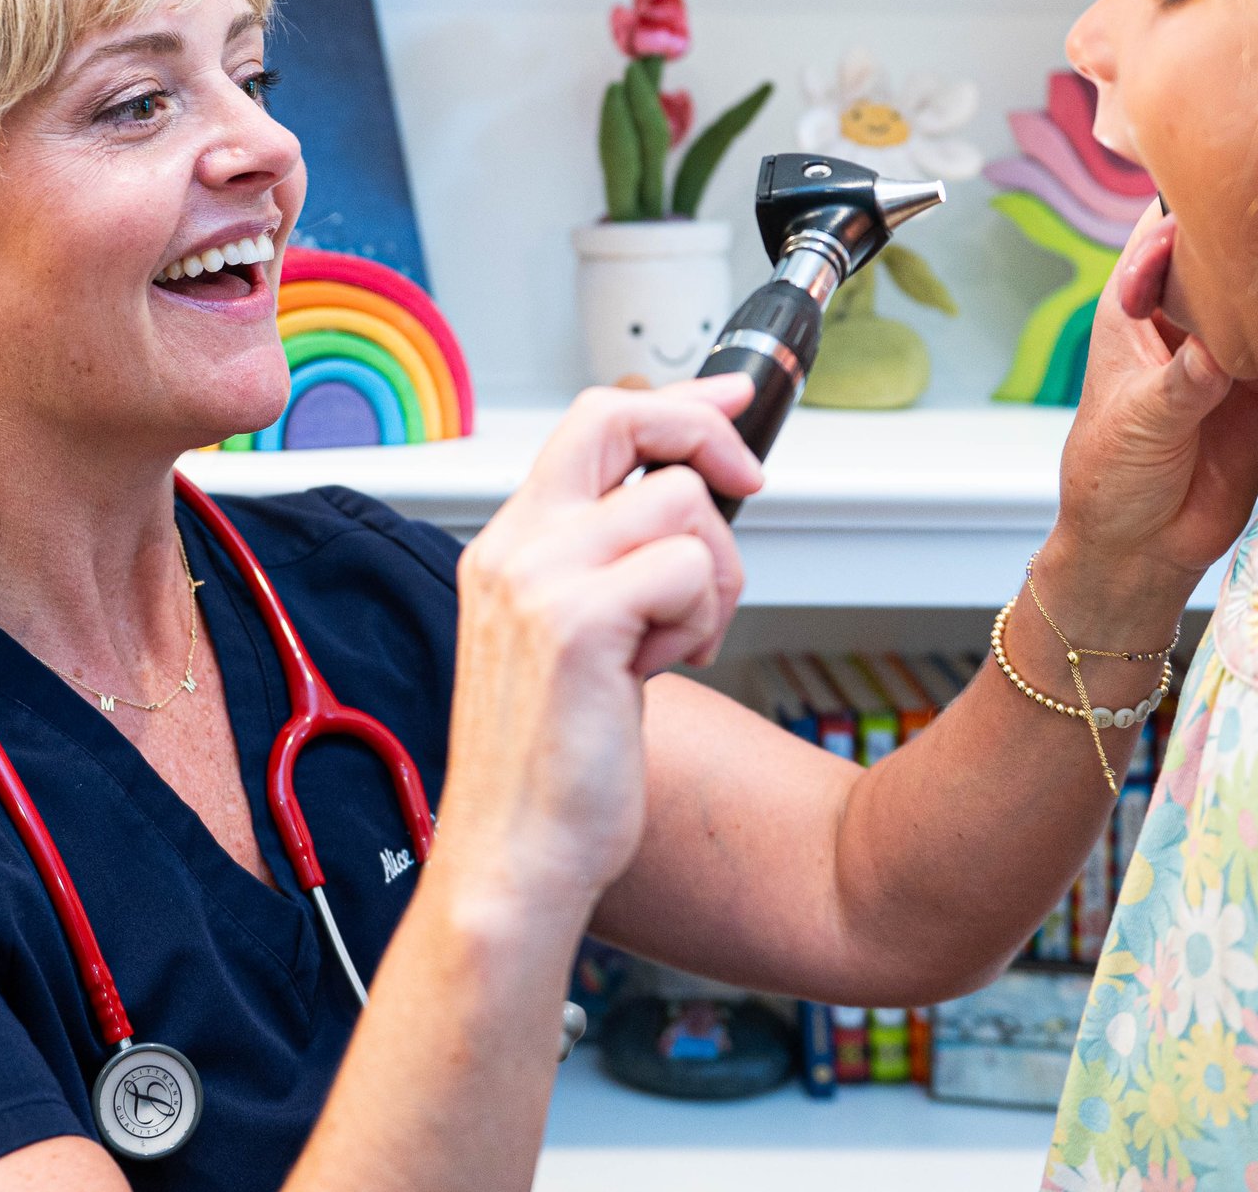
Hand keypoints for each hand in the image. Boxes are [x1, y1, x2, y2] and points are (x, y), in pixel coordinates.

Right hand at [435, 376, 761, 922]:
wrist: (515, 857)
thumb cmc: (556, 767)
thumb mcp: (578, 642)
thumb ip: (612, 568)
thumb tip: (688, 507)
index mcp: (510, 546)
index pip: (592, 424)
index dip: (677, 402)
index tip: (733, 399)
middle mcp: (514, 547)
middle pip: (622, 419)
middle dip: (706, 436)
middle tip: (748, 483)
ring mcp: (539, 579)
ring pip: (680, 503)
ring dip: (713, 574)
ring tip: (681, 639)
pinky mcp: (576, 622)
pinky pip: (689, 569)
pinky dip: (703, 619)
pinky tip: (667, 668)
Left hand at [1050, 205, 1257, 603]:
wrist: (1142, 547)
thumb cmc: (1111, 475)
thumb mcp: (1139, 423)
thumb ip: (1182, 384)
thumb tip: (1221, 351)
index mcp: (1133, 306)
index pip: (1160, 233)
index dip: (1190, 201)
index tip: (1230, 179)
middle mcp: (1186, 316)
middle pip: (1223, 250)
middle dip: (1255, 225)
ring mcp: (1232, 348)